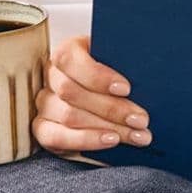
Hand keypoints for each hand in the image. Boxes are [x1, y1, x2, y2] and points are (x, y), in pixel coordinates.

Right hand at [33, 35, 152, 155]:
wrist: (107, 96)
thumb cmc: (115, 75)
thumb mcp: (120, 62)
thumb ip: (125, 63)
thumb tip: (149, 70)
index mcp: (67, 52)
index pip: (70, 59)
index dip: (98, 76)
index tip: (126, 88)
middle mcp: (51, 76)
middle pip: (72, 92)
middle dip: (112, 108)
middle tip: (141, 119)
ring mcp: (44, 103)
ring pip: (70, 116)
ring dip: (107, 127)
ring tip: (136, 135)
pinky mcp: (43, 128)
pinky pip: (57, 137)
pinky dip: (87, 140)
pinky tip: (111, 140)